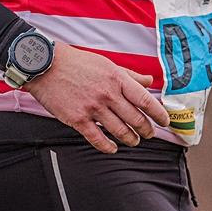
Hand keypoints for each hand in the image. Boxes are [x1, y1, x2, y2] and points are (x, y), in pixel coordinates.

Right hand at [26, 42, 169, 152]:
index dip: (158, 113)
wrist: (46, 65)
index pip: (145, 99)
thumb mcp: (106, 63)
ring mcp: (93, 108)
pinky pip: (97, 139)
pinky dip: (108, 146)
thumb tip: (148, 80)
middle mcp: (108, 94)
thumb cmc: (76, 62)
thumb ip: (129, 74)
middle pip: (136, 118)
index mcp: (117, 78)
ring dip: (130, 139)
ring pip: (120, 131)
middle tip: (150, 134)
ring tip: (134, 141)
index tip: (164, 120)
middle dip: (146, 130)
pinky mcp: (78, 119)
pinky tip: (113, 148)